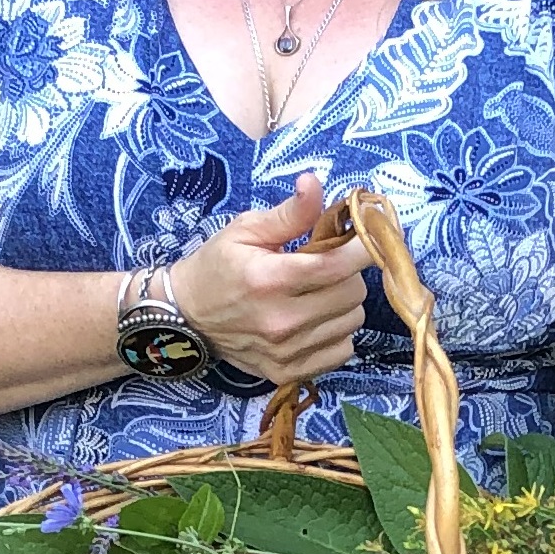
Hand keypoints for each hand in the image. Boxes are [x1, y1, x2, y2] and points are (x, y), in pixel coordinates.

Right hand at [172, 173, 369, 384]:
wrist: (186, 315)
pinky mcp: (288, 372)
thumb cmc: (218, 265)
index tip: (368, 235)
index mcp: (270, 279)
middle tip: (326, 264)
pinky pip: (343, 351)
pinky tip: (316, 320)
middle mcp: (281, 320)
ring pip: (353, 321)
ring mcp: (286, 351)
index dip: (362, 247)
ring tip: (318, 292)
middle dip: (347, 272)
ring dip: (343, 303)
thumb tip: (315, 181)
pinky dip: (337, 333)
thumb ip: (290, 212)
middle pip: (353, 293)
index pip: (338, 264)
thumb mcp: (247, 229)